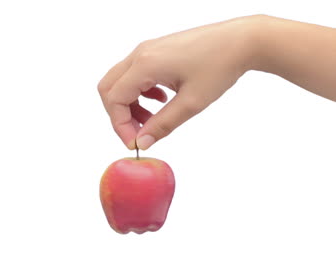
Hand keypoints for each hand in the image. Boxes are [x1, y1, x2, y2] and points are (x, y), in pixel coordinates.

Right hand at [98, 16, 255, 149]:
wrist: (240, 41)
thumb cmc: (220, 66)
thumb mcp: (191, 103)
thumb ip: (163, 125)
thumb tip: (143, 143)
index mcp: (145, 64)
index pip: (114, 99)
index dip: (120, 125)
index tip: (135, 143)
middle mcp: (140, 54)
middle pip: (109, 88)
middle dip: (119, 115)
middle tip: (138, 133)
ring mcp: (147, 50)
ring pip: (121, 82)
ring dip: (130, 105)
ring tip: (151, 120)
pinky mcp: (155, 51)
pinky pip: (135, 74)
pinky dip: (140, 93)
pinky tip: (161, 100)